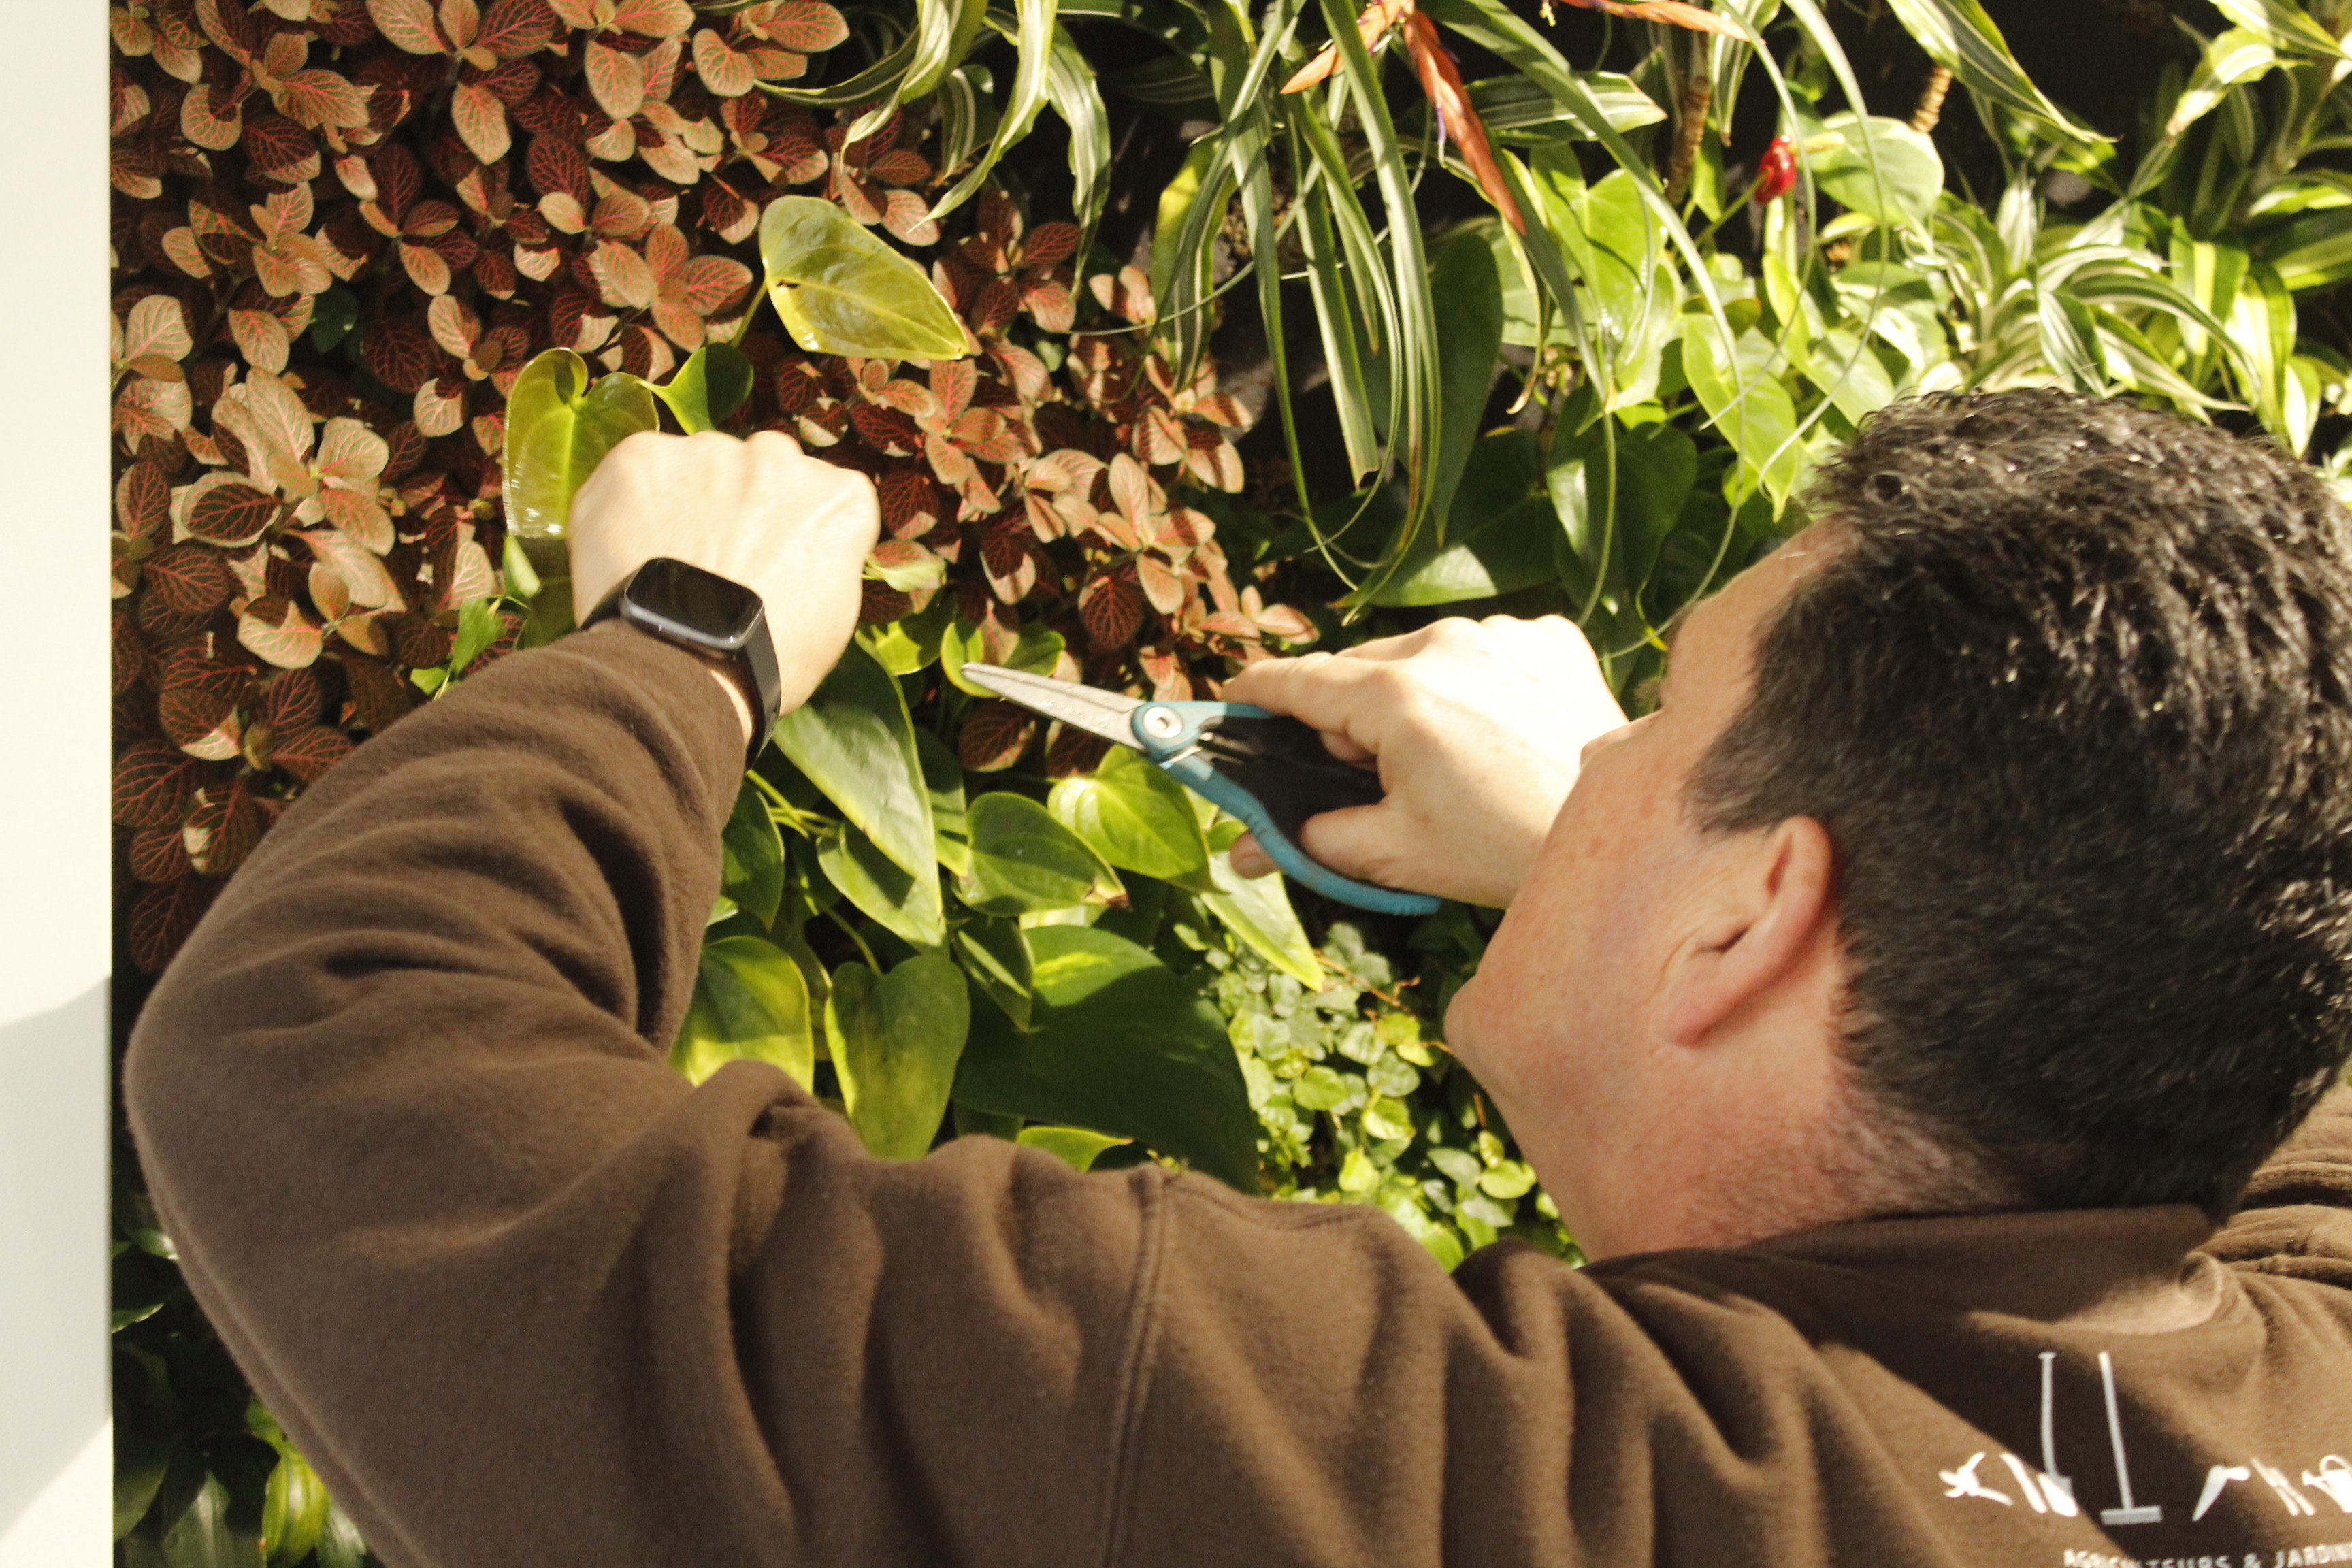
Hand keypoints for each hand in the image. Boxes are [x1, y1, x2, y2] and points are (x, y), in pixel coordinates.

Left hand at [567, 430, 879, 721]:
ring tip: (673, 560)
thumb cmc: (767, 658)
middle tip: (723, 559)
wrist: (687, 669)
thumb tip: (795, 542)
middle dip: (745, 503)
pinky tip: (634, 549)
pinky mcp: (644, 456)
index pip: (820, 493)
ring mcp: (710, 452)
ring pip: (701, 465)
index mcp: (841, 496)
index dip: (791, 528)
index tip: (774, 559)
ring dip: (691, 498)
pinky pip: (641, 469)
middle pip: (761, 469)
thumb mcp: (835, 610)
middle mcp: (780, 456)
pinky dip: (633, 501)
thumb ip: (827, 552)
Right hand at [1220, 616, 1625, 907]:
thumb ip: (1308, 840)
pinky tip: (1499, 733)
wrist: (1618, 841)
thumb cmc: (1502, 848)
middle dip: (1348, 715)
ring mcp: (1503, 633)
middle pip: (1360, 669)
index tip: (1235, 698)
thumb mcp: (1392, 852)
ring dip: (1415, 695)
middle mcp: (1445, 643)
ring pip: (1422, 655)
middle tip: (1367, 771)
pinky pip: (1486, 650)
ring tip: (1448, 758)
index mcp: (1394, 695)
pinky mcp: (1550, 636)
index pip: (1298, 680)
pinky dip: (1477, 683)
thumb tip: (1241, 852)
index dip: (1257, 692)